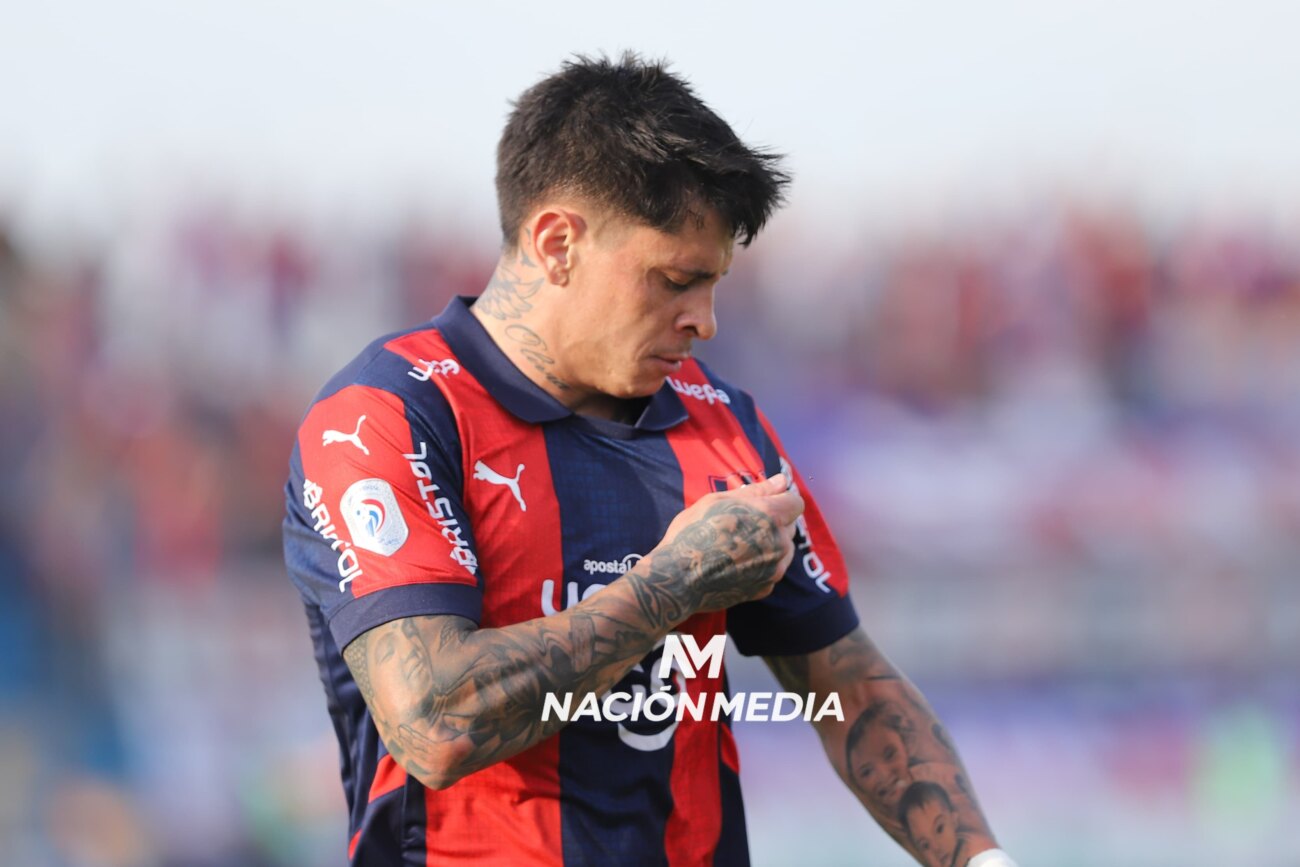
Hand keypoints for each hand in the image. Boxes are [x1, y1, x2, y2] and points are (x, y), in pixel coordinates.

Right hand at [654, 473, 803, 611]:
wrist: (677, 578)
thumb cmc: (693, 533)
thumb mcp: (718, 501)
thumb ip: (757, 490)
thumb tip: (782, 480)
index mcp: (771, 517)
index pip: (795, 502)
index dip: (781, 500)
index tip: (762, 503)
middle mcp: (780, 544)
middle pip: (790, 526)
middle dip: (774, 521)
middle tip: (743, 523)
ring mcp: (774, 570)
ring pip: (784, 549)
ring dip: (770, 544)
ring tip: (738, 545)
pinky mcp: (765, 588)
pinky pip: (772, 570)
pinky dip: (761, 565)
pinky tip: (736, 563)